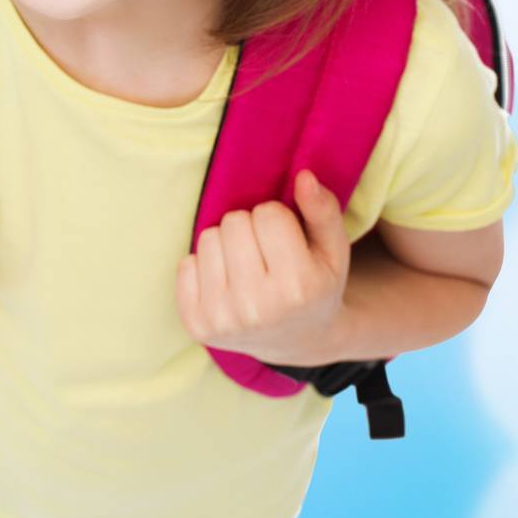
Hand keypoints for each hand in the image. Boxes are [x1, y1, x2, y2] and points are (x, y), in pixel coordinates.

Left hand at [175, 169, 350, 365]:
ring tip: (246, 268)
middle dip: (249, 229)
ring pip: (208, 238)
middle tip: (264, 254)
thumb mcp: (333, 250)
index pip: (268, 213)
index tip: (286, 242)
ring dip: (225, 245)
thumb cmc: (315, 285)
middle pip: (234, 222)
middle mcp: (258, 308)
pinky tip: (226, 285)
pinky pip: (185, 263)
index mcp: (298, 287)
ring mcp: (223, 319)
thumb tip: (303, 176)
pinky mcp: (197, 325)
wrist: (298, 341)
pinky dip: (203, 266)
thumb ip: (324, 210)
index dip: (278, 220)